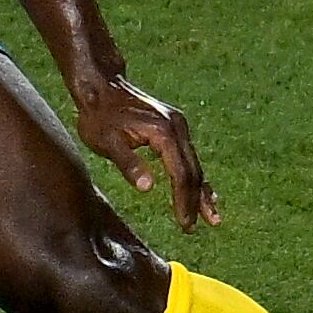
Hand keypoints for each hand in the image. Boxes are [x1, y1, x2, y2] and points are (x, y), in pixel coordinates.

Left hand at [72, 73, 217, 229]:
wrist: (101, 85)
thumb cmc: (99, 116)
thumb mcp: (107, 142)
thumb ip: (128, 163)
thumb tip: (147, 188)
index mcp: (164, 133)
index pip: (180, 174)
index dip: (183, 201)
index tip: (185, 223)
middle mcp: (177, 128)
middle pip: (193, 171)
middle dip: (196, 201)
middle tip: (194, 227)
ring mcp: (177, 126)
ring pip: (194, 164)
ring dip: (201, 191)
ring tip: (212, 216)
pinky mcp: (173, 126)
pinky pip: (187, 156)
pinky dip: (193, 175)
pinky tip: (202, 190)